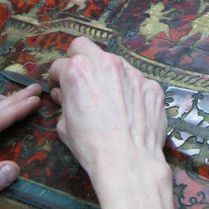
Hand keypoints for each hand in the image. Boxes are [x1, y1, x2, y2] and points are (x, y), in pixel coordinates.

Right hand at [46, 37, 167, 193]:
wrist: (129, 161)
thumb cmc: (91, 146)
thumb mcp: (64, 125)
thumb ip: (63, 102)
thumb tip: (63, 94)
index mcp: (78, 71)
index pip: (60, 65)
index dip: (57, 78)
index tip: (59, 87)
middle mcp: (106, 64)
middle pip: (84, 47)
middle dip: (77, 60)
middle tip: (80, 80)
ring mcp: (133, 72)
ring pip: (114, 63)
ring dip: (107, 75)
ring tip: (109, 100)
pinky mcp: (152, 85)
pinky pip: (136, 82)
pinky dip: (130, 91)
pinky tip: (130, 111)